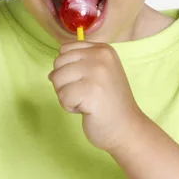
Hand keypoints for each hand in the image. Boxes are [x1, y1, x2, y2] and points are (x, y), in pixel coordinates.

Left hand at [48, 39, 146, 153]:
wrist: (127, 129)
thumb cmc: (108, 103)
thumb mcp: (97, 74)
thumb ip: (76, 66)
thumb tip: (51, 74)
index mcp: (102, 49)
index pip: (65, 49)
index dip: (67, 68)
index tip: (86, 81)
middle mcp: (100, 56)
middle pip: (58, 63)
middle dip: (64, 82)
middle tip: (85, 94)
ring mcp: (97, 72)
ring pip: (57, 79)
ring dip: (66, 95)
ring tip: (86, 101)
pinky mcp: (91, 91)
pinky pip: (63, 96)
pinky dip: (70, 107)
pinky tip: (87, 110)